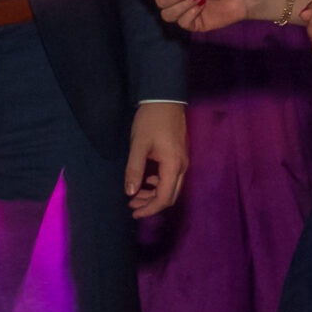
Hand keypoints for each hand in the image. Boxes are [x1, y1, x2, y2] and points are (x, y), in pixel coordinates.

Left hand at [125, 101, 187, 217]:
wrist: (164, 99)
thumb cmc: (151, 120)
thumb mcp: (138, 145)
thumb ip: (134, 170)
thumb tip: (130, 193)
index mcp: (173, 166)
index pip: (164, 198)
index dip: (149, 209)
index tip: (133, 212)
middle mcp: (181, 167)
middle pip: (169, 196)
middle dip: (151, 204)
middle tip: (131, 205)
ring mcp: (182, 161)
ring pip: (170, 187)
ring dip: (153, 195)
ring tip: (134, 195)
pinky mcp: (178, 156)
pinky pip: (170, 178)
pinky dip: (157, 184)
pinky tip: (146, 181)